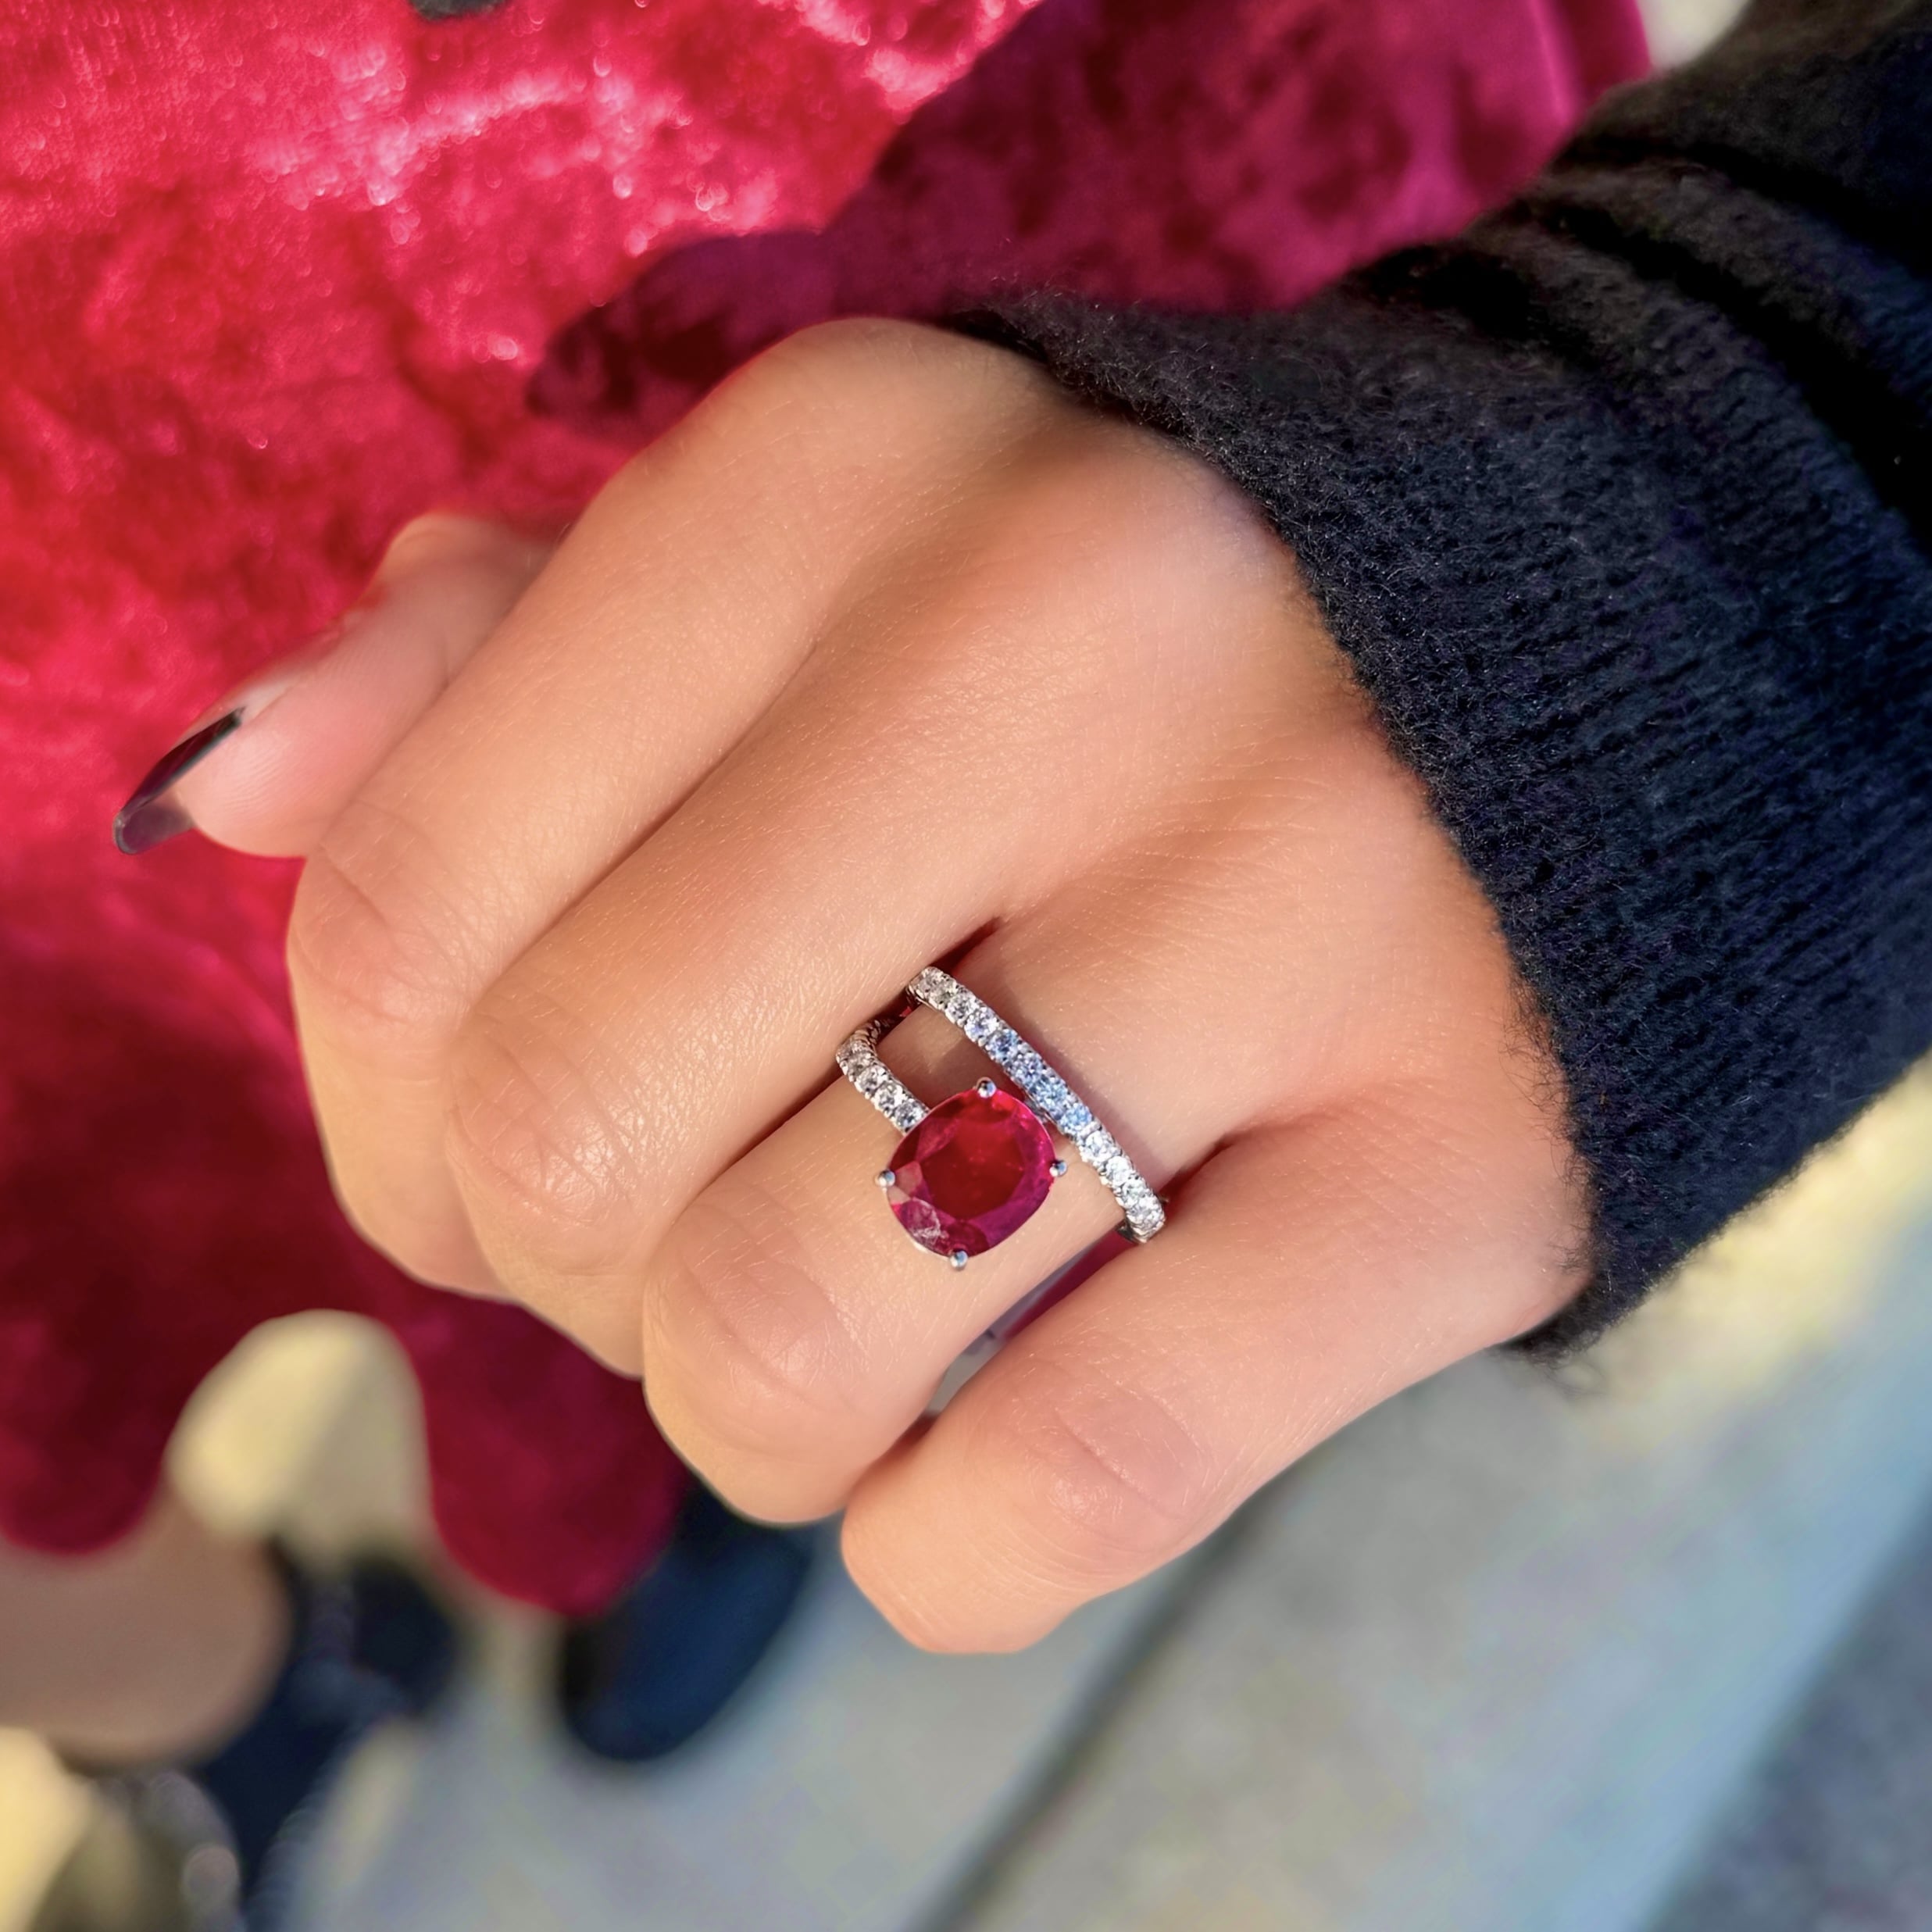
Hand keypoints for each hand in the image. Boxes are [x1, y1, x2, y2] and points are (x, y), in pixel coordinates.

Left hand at [163, 319, 1585, 1650]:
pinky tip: (980, 1439)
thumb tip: (234, 798)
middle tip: (698, 1213)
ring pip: (773, 1345)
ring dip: (749, 1410)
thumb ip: (502, 661)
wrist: (1604, 644)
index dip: (388, 1101)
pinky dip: (940, 1542)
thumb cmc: (1126, 629)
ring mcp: (1292, 903)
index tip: (505, 1130)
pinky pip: (1055, 1495)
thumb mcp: (816, 556)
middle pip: (561, 1140)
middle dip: (568, 1262)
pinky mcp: (1463, 1160)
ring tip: (852, 1310)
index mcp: (846, 471)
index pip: (397, 902)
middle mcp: (1066, 643)